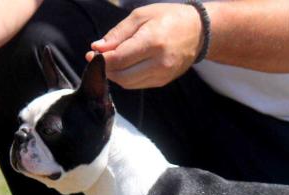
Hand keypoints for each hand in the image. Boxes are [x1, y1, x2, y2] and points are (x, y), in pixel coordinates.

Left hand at [87, 4, 202, 88]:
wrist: (197, 32)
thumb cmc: (168, 18)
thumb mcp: (141, 16)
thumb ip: (118, 34)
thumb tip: (97, 47)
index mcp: (152, 42)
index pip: (119, 59)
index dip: (101, 59)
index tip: (91, 53)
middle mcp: (159, 63)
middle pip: (122, 75)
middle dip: (106, 69)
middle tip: (97, 58)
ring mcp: (162, 75)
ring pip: (128, 83)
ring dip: (114, 75)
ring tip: (110, 61)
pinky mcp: (163, 82)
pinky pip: (138, 84)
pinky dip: (126, 77)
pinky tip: (124, 66)